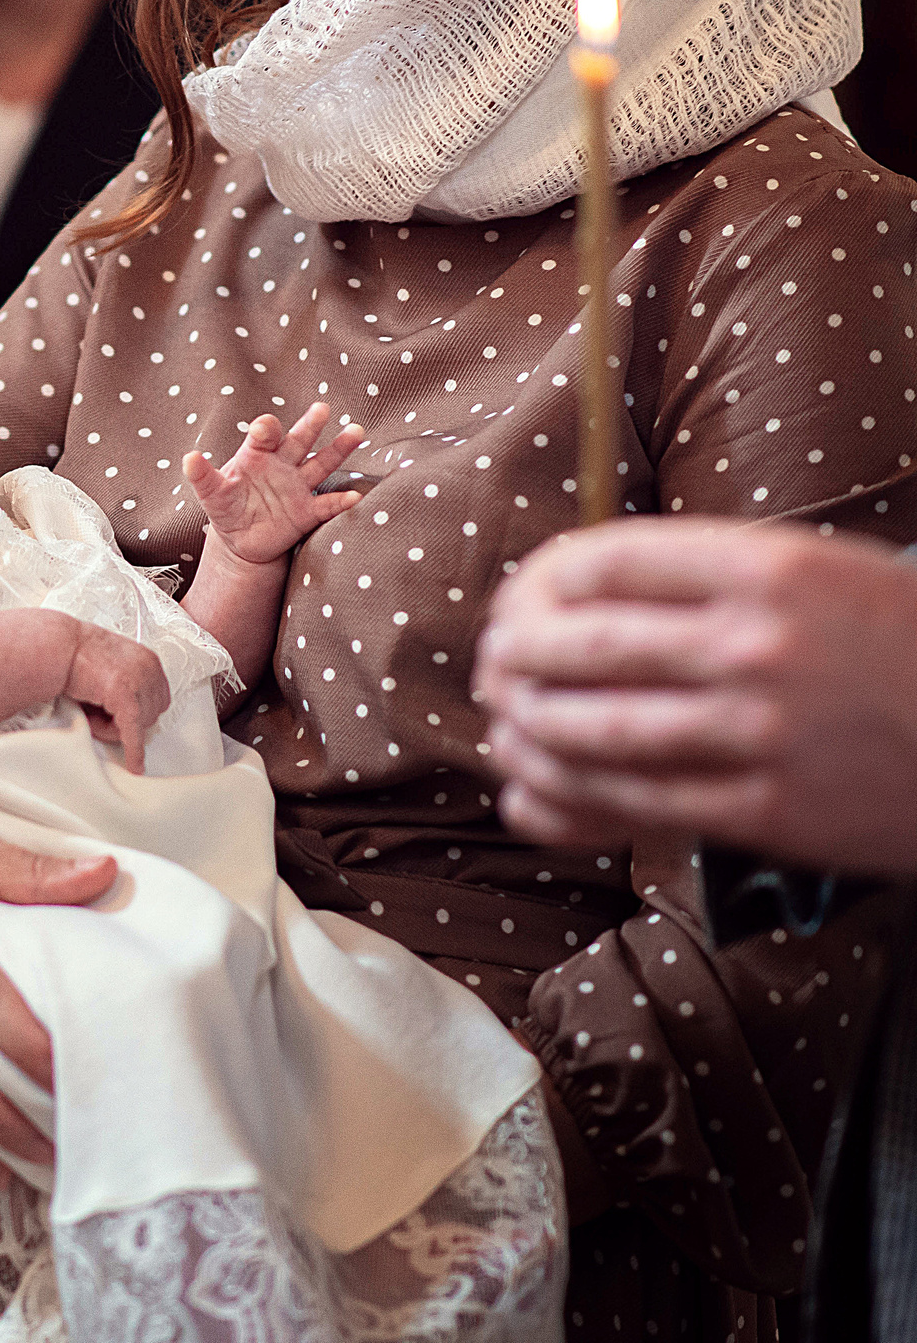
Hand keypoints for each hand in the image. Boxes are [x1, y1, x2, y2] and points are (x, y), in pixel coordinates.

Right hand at [54, 609, 170, 773]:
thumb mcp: (110, 663)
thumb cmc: (74, 655)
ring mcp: (138, 681)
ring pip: (140, 725)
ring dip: (115, 728)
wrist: (55, 646)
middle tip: (97, 716)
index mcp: (148, 660)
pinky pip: (133, 732)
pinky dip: (134, 751)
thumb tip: (124, 713)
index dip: (138, 713)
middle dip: (127, 722)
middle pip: (151, 714)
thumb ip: (125, 682)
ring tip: (90, 715)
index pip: (158, 699)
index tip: (120, 717)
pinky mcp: (123, 696)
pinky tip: (134, 765)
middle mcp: (149, 669)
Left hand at [181, 402, 362, 563]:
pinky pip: (327, 505)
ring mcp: (297, 487)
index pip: (264, 436)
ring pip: (321, 464)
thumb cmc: (226, 508)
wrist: (241, 540)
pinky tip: (355, 496)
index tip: (266, 427)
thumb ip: (202, 476)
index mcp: (256, 455)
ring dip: (338, 449)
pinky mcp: (307, 512)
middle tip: (322, 408)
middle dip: (309, 425)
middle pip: (298, 441)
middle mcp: (282, 465)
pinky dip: (341, 502)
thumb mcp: (211, 494)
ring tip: (356, 431)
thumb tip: (188, 458)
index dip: (265, 430)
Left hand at [478, 518, 916, 873]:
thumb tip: (585, 580)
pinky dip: (569, 795)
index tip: (523, 594)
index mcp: (769, 568)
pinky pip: (638, 800)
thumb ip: (714, 573)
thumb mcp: (821, 574)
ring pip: (596, 729)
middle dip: (515, 654)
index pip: (607, 560)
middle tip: (494, 662)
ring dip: (530, 726)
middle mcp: (758, 644)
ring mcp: (762, 731)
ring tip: (507, 719)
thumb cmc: (897, 646)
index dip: (542, 579)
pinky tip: (536, 786)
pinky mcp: (769, 810)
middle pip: (583, 643)